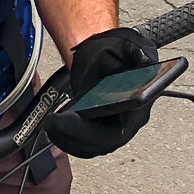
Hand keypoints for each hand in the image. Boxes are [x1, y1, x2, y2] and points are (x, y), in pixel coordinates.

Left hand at [45, 26, 159, 157]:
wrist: (106, 53)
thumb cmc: (118, 51)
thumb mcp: (128, 46)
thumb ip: (136, 52)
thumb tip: (143, 60)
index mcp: (141, 103)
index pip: (124, 127)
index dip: (101, 130)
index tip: (79, 117)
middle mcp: (130, 120)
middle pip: (106, 141)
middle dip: (77, 134)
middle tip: (54, 123)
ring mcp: (115, 126)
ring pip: (95, 147)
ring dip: (70, 140)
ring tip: (50, 126)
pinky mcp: (100, 128)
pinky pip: (87, 145)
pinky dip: (69, 141)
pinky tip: (55, 131)